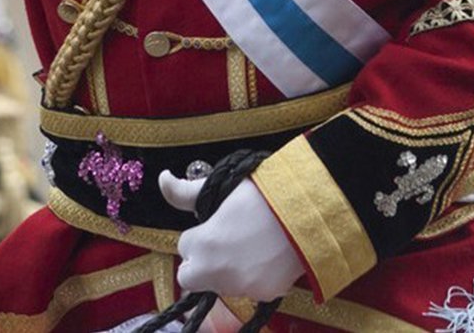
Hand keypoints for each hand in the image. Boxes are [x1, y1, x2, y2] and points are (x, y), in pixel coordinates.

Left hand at [159, 172, 304, 301]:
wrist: (311, 209)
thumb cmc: (266, 194)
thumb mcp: (222, 187)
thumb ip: (185, 192)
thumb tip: (162, 178)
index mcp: (202, 244)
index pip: (184, 246)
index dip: (200, 233)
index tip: (219, 222)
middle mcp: (216, 272)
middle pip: (192, 275)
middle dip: (203, 261)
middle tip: (228, 241)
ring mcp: (241, 286)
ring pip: (221, 283)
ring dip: (227, 270)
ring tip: (253, 244)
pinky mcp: (264, 294)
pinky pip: (248, 289)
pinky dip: (254, 277)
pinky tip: (268, 256)